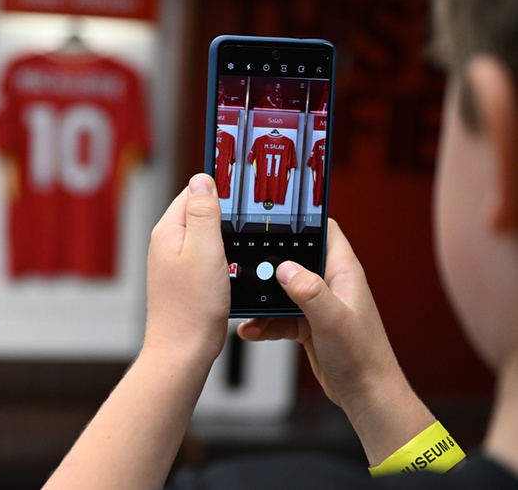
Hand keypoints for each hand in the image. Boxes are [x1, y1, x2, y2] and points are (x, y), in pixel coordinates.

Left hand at [145, 173, 230, 368]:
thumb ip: (203, 213)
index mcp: (168, 231)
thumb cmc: (192, 308)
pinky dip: (221, 257)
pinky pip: (206, 257)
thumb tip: (202, 179)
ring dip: (224, 236)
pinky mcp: (184, 280)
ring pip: (204, 236)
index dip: (219, 187)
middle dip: (223, 213)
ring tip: (243, 241)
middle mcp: (166, 244)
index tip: (243, 188)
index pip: (193, 191)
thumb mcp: (205, 250)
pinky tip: (234, 265)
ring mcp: (174, 263)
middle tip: (249, 217)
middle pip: (199, 212)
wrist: (183, 352)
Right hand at [238, 219, 432, 464]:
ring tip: (244, 307)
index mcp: (343, 273)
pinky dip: (264, 323)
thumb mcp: (333, 320)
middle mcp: (330, 284)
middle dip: (269, 262)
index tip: (276, 215)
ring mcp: (318, 304)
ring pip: (281, 290)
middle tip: (245, 264)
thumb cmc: (364, 358)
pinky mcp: (307, 324)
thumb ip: (309, 291)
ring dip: (262, 299)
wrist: (366, 396)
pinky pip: (278, 316)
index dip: (303, 219)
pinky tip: (251, 330)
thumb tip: (284, 267)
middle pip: (294, 259)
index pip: (324, 230)